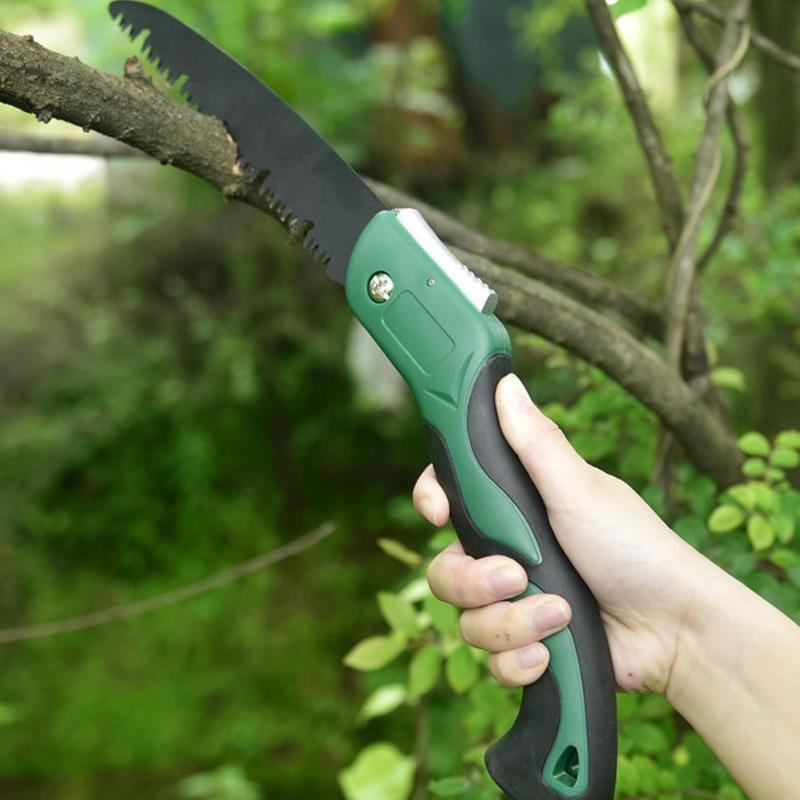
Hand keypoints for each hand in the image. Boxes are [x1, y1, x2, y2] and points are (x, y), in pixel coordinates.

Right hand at [414, 373, 711, 694]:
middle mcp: (507, 553)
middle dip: (474, 581)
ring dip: (512, 623)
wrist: (675, 631)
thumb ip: (535, 442)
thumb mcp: (580, 489)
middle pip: (444, 569)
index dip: (432, 502)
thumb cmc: (634, 547)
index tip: (440, 514)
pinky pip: (492, 661)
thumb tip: (506, 382)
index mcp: (515, 507)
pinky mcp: (527, 645)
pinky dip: (521, 660)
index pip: (448, 496)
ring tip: (559, 616)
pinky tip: (551, 653)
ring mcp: (515, 602)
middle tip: (517, 576)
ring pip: (466, 621)